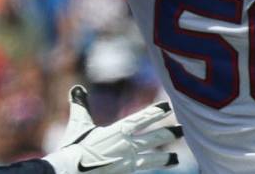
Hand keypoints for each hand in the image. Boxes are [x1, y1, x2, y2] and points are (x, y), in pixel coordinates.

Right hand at [43, 86, 181, 173]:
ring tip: (175, 158)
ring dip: (164, 158)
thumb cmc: (75, 147)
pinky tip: (154, 171)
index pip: (141, 119)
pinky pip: (141, 170)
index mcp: (118, 131)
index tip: (167, 107)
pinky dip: (148, 169)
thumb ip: (81, 107)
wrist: (72, 172)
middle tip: (182, 130)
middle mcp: (127, 146)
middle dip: (169, 134)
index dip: (155, 112)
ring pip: (152, 158)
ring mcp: (128, 162)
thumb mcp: (79, 125)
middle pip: (154, 138)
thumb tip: (77, 89)